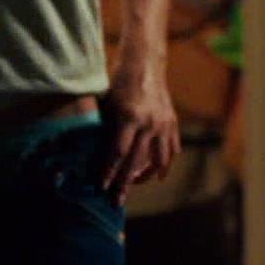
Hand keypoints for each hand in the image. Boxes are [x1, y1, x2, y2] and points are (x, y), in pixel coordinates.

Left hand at [100, 53, 179, 203]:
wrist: (144, 63)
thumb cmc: (119, 82)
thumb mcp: (107, 103)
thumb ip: (103, 128)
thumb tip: (91, 154)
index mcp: (130, 116)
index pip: (118, 153)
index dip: (109, 172)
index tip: (101, 187)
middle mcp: (149, 123)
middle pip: (136, 162)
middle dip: (124, 183)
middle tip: (116, 201)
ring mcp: (164, 124)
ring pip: (159, 161)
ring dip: (147, 176)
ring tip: (135, 184)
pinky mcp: (172, 123)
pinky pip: (171, 150)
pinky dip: (165, 163)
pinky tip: (157, 174)